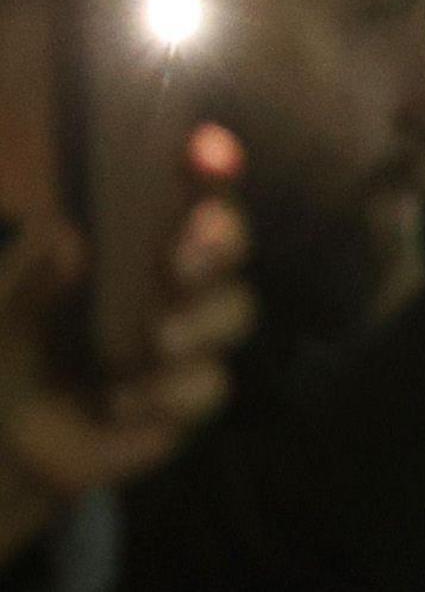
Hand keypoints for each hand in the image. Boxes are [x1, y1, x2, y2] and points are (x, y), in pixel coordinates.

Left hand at [0, 134, 255, 560]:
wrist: (10, 441)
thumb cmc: (12, 353)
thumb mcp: (7, 313)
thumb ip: (32, 280)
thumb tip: (67, 243)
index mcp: (133, 245)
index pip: (184, 194)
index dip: (208, 168)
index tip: (207, 150)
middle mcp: (173, 283)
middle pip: (230, 244)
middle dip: (220, 242)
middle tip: (183, 262)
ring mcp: (191, 339)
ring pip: (235, 313)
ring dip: (200, 326)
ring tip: (156, 343)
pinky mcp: (190, 396)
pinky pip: (209, 385)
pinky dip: (168, 393)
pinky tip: (120, 404)